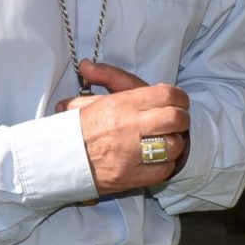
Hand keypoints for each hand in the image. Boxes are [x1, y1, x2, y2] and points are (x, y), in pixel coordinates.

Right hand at [58, 60, 190, 195]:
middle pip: (175, 118)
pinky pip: (164, 169)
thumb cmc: (78, 132)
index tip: (178, 101)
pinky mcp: (132, 178)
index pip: (165, 95)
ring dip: (173, 142)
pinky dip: (165, 163)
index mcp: (119, 105)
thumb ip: (99, 79)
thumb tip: (87, 65)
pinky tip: (157, 158)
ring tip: (165, 140)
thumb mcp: (88, 99)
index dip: (179, 97)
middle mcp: (128, 127)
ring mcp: (131, 155)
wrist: (61, 166)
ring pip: (172, 145)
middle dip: (182, 118)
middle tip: (177, 120)